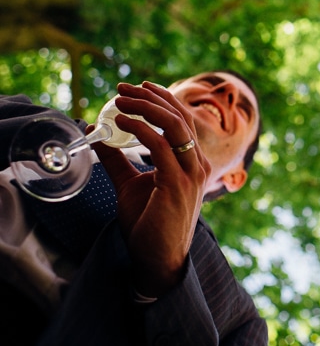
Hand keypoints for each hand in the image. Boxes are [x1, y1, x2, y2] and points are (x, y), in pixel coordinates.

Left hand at [92, 82, 211, 297]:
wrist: (158, 259)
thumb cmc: (148, 224)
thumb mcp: (129, 184)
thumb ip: (117, 160)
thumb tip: (96, 134)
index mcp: (192, 162)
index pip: (181, 120)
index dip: (161, 99)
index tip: (136, 87)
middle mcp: (197, 163)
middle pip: (178, 117)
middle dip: (150, 97)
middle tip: (122, 88)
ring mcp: (191, 173)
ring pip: (173, 126)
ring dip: (144, 108)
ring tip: (119, 100)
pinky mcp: (177, 184)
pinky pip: (159, 147)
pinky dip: (139, 129)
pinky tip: (120, 122)